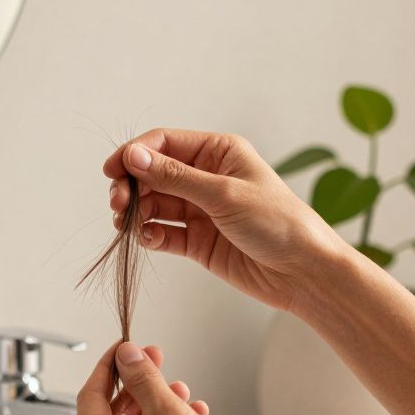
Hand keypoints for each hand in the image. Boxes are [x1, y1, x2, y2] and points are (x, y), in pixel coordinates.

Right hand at [105, 128, 347, 313]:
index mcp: (218, 153)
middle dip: (132, 186)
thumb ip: (175, 177)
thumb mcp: (223, 193)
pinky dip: (150, 234)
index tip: (112, 170)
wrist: (303, 272)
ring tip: (127, 224)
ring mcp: (201, 210)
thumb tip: (134, 157)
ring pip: (155, 204)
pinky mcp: (198, 241)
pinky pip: (164, 232)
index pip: (165, 142)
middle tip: (118, 203)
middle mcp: (207, 178)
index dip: (135, 154)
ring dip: (136, 212)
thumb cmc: (278, 223)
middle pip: (154, 174)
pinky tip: (147, 238)